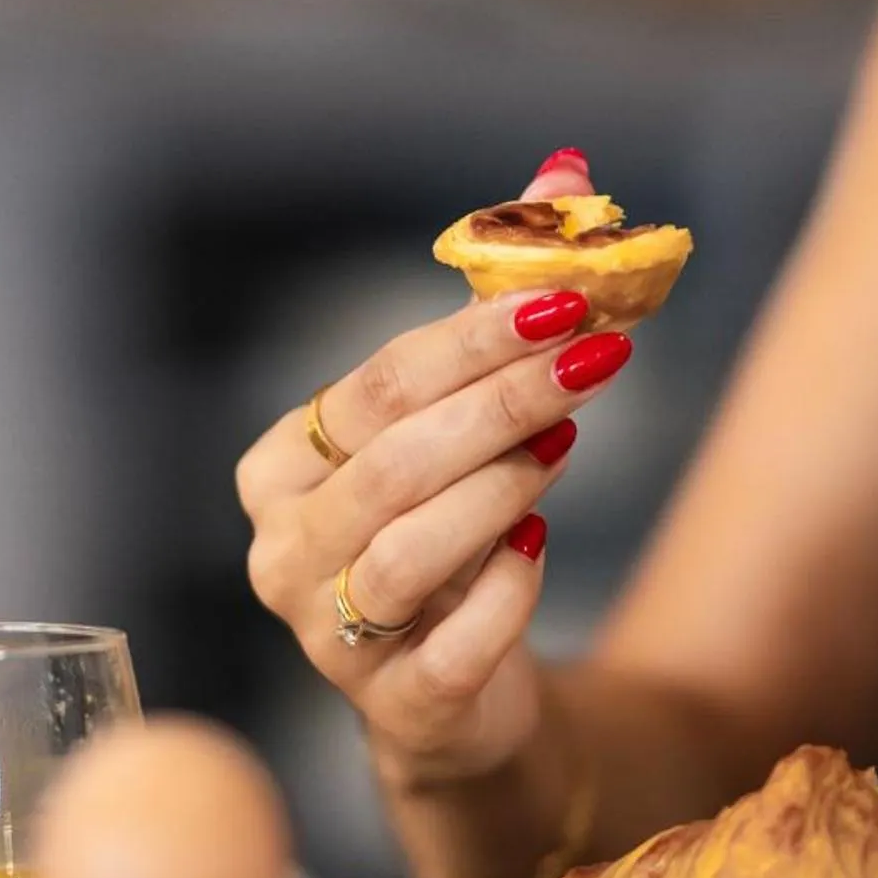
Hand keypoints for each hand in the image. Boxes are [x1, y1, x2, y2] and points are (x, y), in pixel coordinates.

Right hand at [236, 150, 632, 782]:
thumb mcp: (469, 413)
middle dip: (503, 402)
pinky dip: (504, 595)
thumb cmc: (453, 527)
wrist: (457, 694)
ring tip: (565, 447)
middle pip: (395, 463)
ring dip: (499, 491)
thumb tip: (565, 169)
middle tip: (597, 356)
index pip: (377, 388)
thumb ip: (501, 296)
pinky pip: (453, 647)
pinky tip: (539, 550)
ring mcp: (329, 640)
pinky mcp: (396, 709)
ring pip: (411, 553)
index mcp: (281, 468)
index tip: (568, 298)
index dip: (475, 338)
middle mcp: (283, 554)